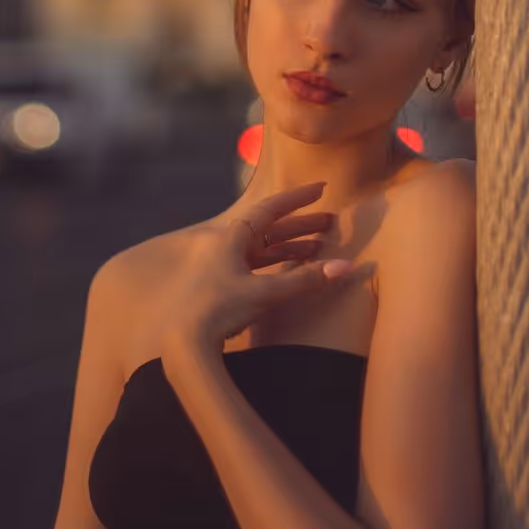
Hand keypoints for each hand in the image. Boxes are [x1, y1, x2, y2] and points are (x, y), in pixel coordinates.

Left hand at [156, 181, 357, 354]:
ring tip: (319, 245)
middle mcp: (227, 244)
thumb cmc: (219, 310)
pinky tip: (293, 268)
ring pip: (264, 247)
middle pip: (270, 227)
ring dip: (291, 245)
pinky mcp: (223, 282)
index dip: (298, 198)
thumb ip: (304, 280)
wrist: (184, 340)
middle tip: (329, 220)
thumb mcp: (264, 293)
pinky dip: (277, 263)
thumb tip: (344, 266)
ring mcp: (224, 263)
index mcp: (232, 237)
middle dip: (301, 223)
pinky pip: (255, 264)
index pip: (271, 208)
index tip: (321, 188)